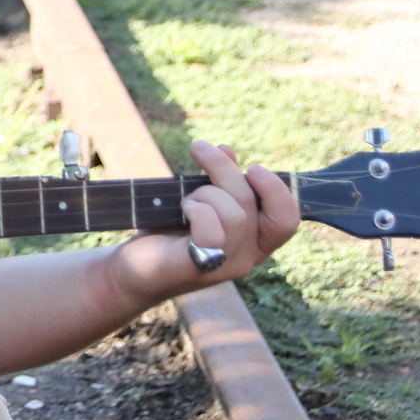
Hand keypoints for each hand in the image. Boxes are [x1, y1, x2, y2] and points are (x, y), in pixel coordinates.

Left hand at [106, 140, 299, 306]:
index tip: (252, 167)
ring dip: (205, 192)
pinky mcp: (199, 268)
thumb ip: (218, 181)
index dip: (277, 189)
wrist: (133, 269)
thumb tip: (228, 150)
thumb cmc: (167, 233)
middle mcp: (246, 257)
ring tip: (185, 199)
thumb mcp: (197, 200)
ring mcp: (225, 265)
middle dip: (224, 169)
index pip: (287, 220)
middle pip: (253, 203)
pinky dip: (196, 210)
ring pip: (234, 214)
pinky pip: (212, 230)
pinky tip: (182, 210)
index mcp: (253, 241)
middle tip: (198, 149)